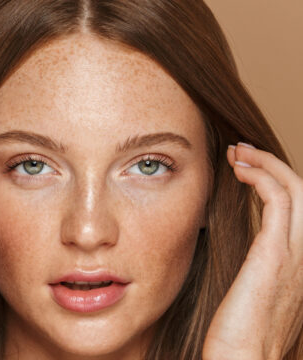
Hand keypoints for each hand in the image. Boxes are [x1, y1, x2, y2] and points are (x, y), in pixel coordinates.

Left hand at [202, 142, 302, 359]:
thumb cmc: (239, 333)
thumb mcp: (254, 293)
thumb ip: (257, 268)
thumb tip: (243, 251)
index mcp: (301, 263)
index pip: (297, 210)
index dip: (275, 182)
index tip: (245, 169)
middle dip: (272, 164)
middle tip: (241, 152)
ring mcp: (297, 254)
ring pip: (296, 190)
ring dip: (267, 163)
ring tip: (237, 153)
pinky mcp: (276, 254)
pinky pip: (278, 201)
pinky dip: (262, 177)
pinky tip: (238, 171)